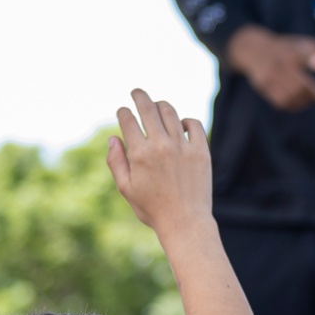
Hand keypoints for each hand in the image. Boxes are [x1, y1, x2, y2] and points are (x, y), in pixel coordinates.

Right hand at [107, 89, 212, 238]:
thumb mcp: (126, 189)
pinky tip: (180, 125)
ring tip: (157, 106)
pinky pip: (194, 124)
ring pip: (171, 112)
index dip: (123, 112)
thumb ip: (116, 162)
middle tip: (136, 92)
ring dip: (161, 106)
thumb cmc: (152, 209)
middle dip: (139, 96)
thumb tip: (113, 138)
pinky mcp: (201, 151)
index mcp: (140, 154)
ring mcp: (183, 147)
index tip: (123, 111)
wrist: (185, 222)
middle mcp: (161, 145)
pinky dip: (185, 121)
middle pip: (149, 108)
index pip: (128, 120)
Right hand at [225, 25, 314, 110]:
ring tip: (310, 100)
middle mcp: (280, 65)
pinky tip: (299, 103)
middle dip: (313, 94)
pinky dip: (292, 105)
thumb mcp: (304, 45)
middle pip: (300, 85)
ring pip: (290, 96)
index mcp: (292, 52)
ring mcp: (270, 77)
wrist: (255, 50)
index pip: (310, 58)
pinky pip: (280, 101)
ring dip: (303, 101)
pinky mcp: (264, 87)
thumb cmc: (287, 49)